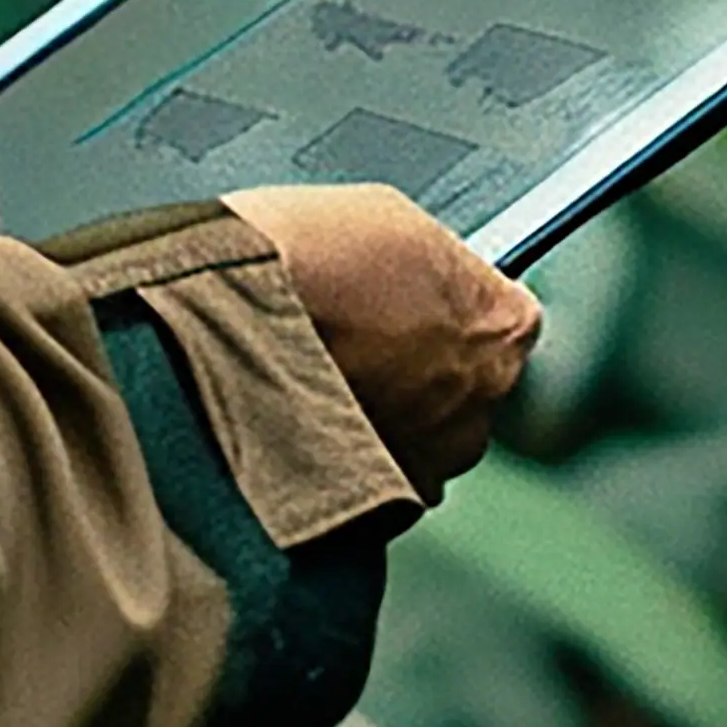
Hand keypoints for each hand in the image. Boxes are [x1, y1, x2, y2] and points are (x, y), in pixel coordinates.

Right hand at [226, 181, 542, 498]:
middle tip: (363, 342)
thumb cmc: (304, 264)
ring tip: (325, 379)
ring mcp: (429, 463)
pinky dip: (349, 458)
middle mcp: (481, 405)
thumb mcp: (389, 219)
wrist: (219, 328)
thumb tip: (431, 275)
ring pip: (422, 441)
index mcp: (502, 328)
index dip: (457, 309)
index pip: (507, 320)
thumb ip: (434, 262)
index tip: (422, 305)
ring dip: (387, 418)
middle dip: (425, 370)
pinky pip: (376, 481)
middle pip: (468, 388)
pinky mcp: (375, 507)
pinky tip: (306, 419)